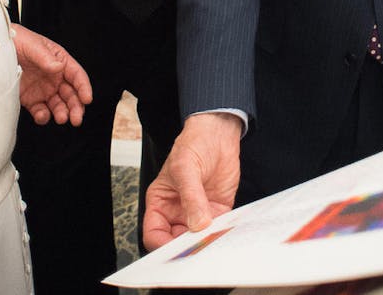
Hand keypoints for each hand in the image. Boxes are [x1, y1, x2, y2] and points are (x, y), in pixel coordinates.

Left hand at [12, 25, 92, 125]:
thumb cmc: (17, 40)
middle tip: (76, 118)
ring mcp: (43, 89)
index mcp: (59, 61)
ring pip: (59, 105)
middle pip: (71, 94)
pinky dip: (43, 116)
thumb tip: (58, 66)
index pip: (77, 76)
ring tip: (62, 118)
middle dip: (76, 107)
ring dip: (62, 113)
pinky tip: (42, 116)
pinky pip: (40, 111)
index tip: (87, 98)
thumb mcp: (32, 45)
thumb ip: (45, 56)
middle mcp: (54, 77)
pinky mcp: (30, 100)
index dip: (84, 87)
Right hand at [143, 112, 241, 249]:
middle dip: (187, 247)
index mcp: (160, 203)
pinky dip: (223, 234)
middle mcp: (177, 212)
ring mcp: (197, 213)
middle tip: (200, 246)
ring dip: (207, 243)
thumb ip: (191, 197)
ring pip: (199, 240)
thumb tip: (198, 224)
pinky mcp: (217, 211)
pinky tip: (227, 231)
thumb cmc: (193, 145)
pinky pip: (218, 230)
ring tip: (215, 240)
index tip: (177, 248)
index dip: (163, 245)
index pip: (154, 234)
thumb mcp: (185, 168)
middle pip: (177, 242)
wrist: (218, 134)